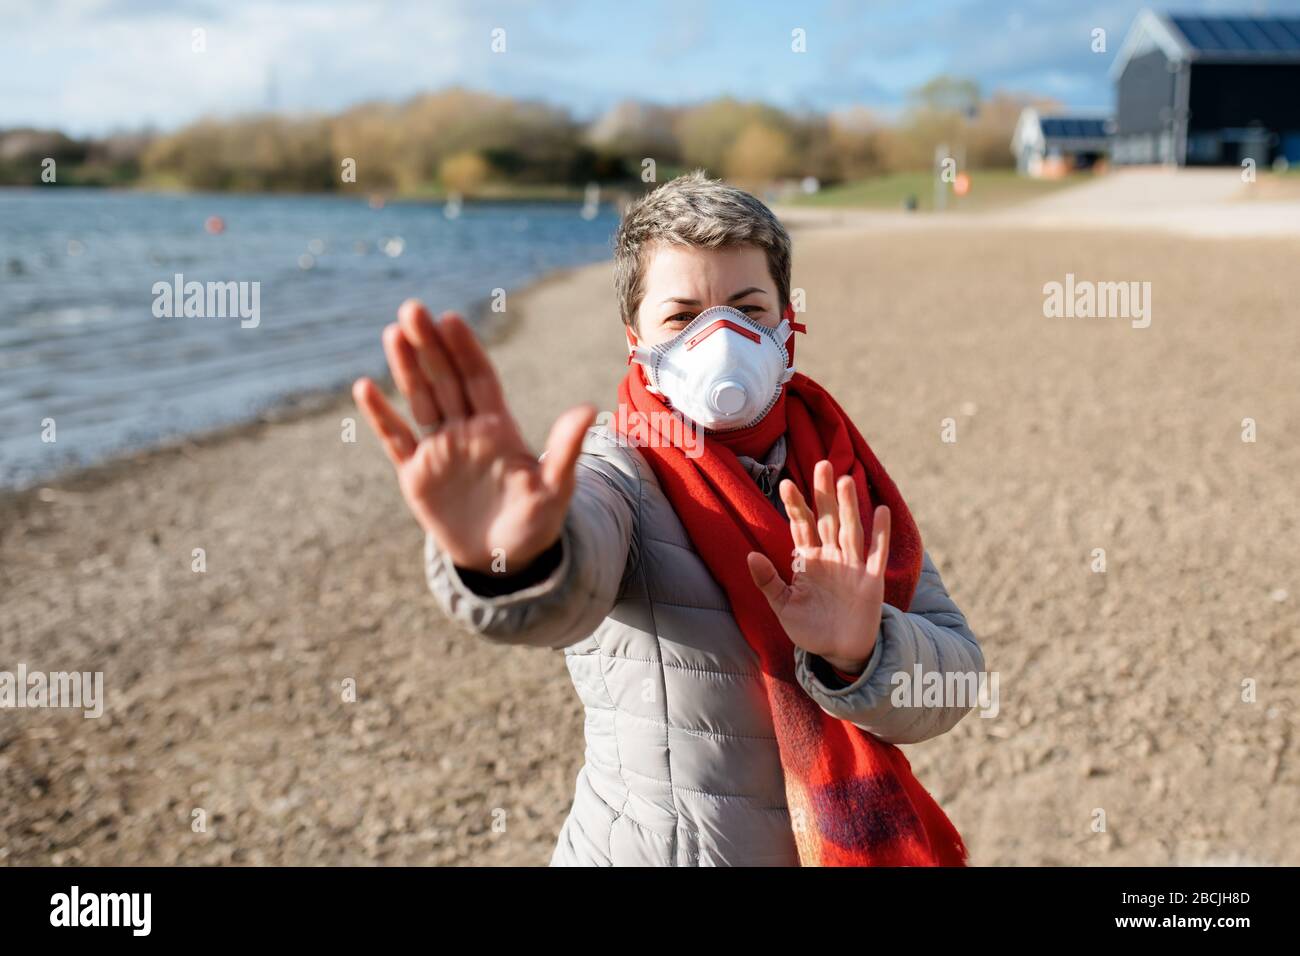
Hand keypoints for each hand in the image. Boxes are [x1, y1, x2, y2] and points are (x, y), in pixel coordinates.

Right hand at [352, 299, 595, 573]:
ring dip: (405, 367)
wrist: (506, 560)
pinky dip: (381, 415)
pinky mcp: (417, 474)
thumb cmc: (536, 522)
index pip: (479, 378)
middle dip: (430, 345)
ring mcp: (439, 449)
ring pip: (419, 399)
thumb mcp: (556, 488)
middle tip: (414, 308)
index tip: (451, 319)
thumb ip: (566, 449)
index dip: (465, 349)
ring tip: (393, 331)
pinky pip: (395, 439)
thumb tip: (587, 408)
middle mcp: (466, 430)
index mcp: (498, 427)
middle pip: (445, 379)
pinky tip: (364, 387)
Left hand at [746, 460, 890, 674]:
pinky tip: (882, 511)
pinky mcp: (871, 581)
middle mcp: (832, 557)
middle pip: (827, 519)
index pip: (801, 526)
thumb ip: (768, 582)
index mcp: (808, 560)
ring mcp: (852, 567)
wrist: (838, 652)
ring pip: (851, 530)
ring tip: (846, 480)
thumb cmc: (809, 628)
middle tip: (821, 464)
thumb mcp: (783, 606)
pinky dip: (880, 534)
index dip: (795, 506)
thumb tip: (750, 556)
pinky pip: (876, 554)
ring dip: (849, 506)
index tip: (785, 483)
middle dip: (824, 493)